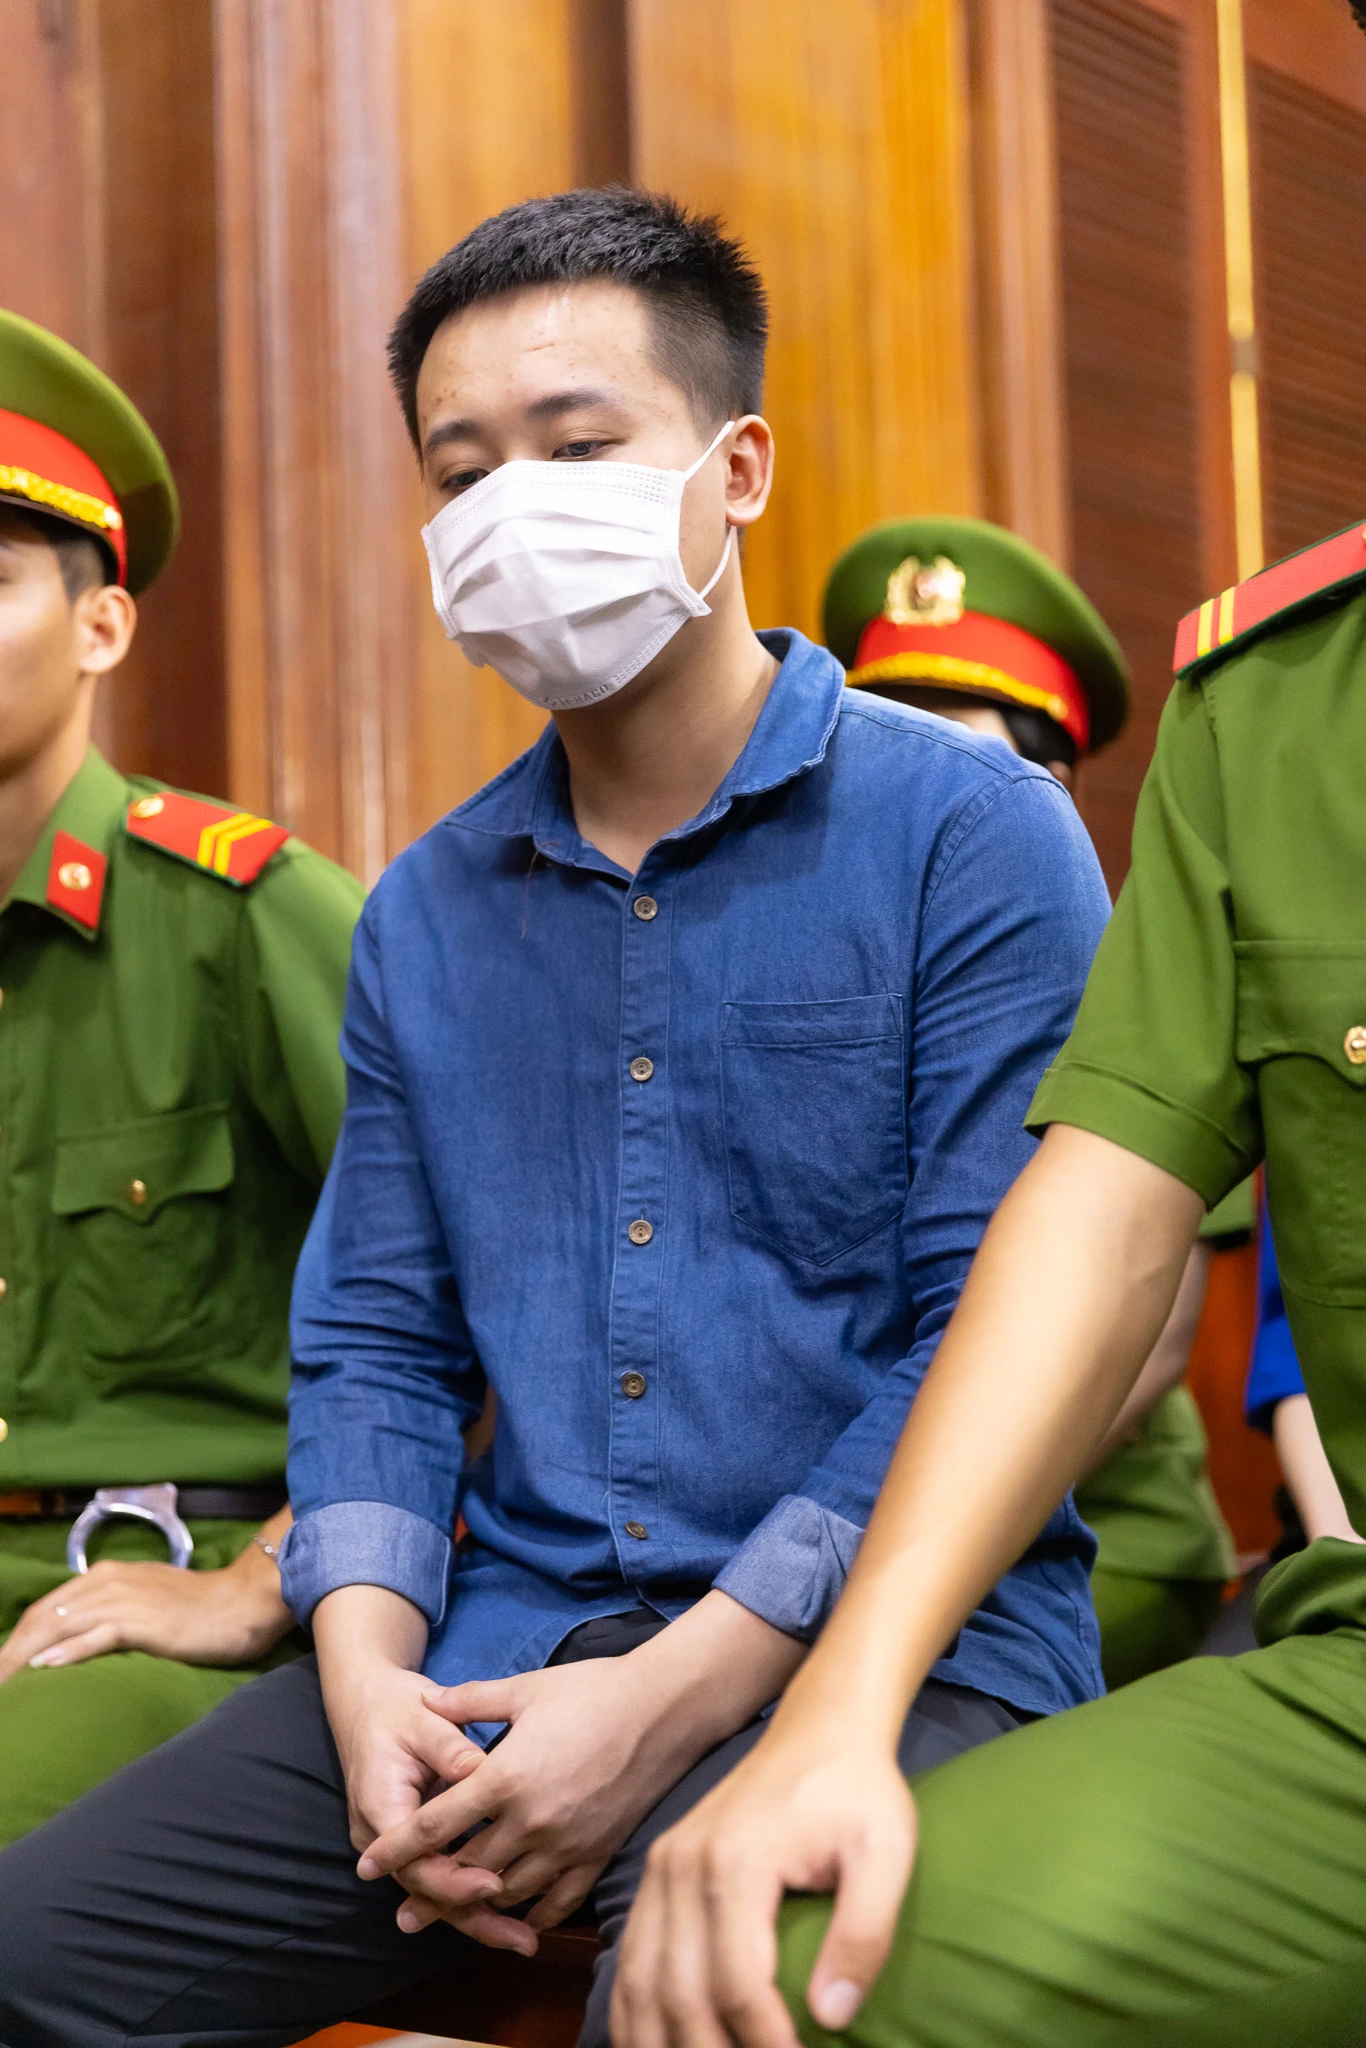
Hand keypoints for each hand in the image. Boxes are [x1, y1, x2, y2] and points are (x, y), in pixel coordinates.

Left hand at [0, 1547, 294, 1681]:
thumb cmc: (199, 1610)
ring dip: (25, 1657)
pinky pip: (96, 1636)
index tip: (1, 1667)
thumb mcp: (147, 1603)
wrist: (242, 1602)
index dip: (17, 1639)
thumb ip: (111, 1614)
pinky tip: (46, 1668)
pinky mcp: (143, 1621)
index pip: (47, 1608)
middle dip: (10, 1651)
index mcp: (108, 1576)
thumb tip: (75, 1640)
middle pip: (43, 1617)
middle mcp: (109, 1581)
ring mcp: (125, 1599)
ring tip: (3, 1682)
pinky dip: (67, 1652)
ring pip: (60, 1627)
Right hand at [312, 1585, 520, 1952]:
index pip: (415, 1864)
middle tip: (523, 1940)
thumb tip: (479, 1768)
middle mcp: (383, 1839)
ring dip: (478, 1916)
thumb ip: (449, 1747)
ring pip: (437, 1892)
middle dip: (475, 1918)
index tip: (495, 1883)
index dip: (455, 1880)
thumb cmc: (396, 1708)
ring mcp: (396, 1847)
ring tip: (525, 1940)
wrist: (366, 1703)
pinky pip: (443, 1876)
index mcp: (380, 1808)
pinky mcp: (415, 1844)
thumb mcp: (422, 1718)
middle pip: (428, 1892)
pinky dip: (473, 1894)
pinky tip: (513, 1908)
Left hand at [358, 1652, 707, 1951]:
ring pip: (508, 1890)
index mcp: (504, 1778)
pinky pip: (558, 1901)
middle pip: (466, 1868)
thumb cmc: (594, 1691)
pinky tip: (519, 1917)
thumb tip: (429, 1699)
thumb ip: (470, 1701)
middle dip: (431, 1891)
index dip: (396, 1848)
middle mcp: (529, 1820)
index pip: (435, 1825)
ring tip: (456, 1916)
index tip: (368, 1866)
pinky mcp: (597, 1853)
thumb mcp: (525, 1688)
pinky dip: (533, 1913)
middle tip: (404, 1914)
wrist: (664, 1710)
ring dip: (479, 1903)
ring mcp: (565, 1842)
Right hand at [611, 1723, 915, 2047]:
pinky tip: (652, 2044)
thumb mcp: (888, 1850)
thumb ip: (866, 1931)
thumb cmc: (857, 1790)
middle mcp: (683, 1865)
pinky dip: (634, 2011)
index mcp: (736, 1861)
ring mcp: (662, 1866)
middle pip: (679, 1992)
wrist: (819, 1726)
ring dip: (659, 2042)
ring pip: (640, 1981)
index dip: (763, 2043)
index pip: (737, 1982)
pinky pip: (631, 1956)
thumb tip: (832, 2017)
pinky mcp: (657, 1868)